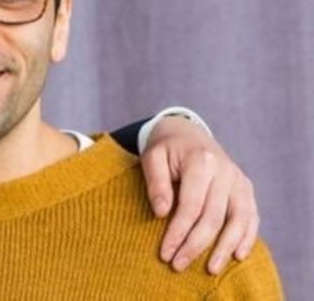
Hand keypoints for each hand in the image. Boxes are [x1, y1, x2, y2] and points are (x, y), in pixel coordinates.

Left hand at [139, 116, 257, 274]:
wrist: (187, 133)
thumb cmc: (166, 148)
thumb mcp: (152, 157)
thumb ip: (156, 182)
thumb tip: (161, 213)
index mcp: (201, 161)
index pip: (191, 206)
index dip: (178, 232)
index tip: (165, 253)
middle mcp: (225, 171)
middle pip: (213, 217)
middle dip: (195, 245)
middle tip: (178, 265)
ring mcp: (239, 180)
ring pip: (237, 220)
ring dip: (224, 248)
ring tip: (211, 269)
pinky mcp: (246, 188)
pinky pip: (251, 216)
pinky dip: (246, 237)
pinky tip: (238, 255)